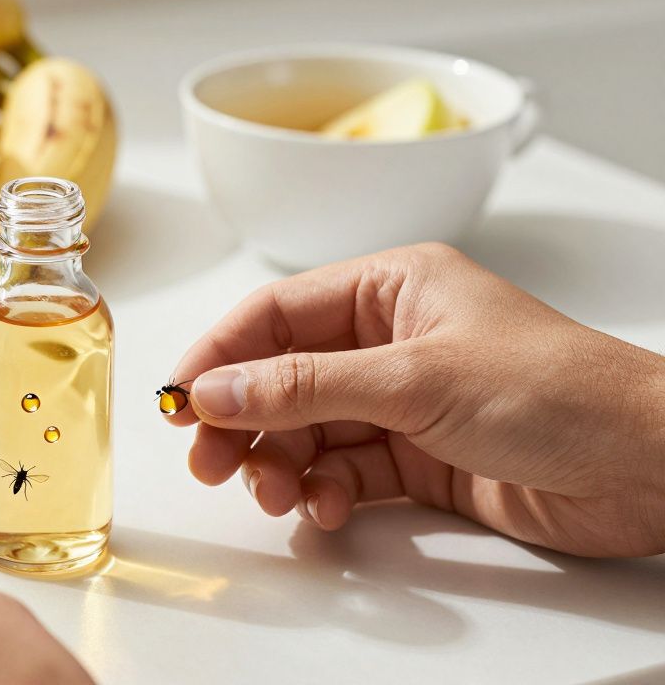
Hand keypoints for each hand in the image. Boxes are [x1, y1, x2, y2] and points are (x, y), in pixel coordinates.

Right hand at [168, 243, 664, 556]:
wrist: (652, 468)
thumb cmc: (560, 391)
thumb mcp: (416, 378)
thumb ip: (305, 386)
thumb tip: (215, 389)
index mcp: (392, 288)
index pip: (277, 314)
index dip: (221, 354)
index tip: (180, 398)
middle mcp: (392, 342)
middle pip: (283, 378)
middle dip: (244, 420)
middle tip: (211, 462)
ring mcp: (405, 403)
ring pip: (309, 432)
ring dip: (281, 464)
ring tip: (274, 493)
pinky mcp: (421, 460)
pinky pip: (345, 473)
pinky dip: (325, 493)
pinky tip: (327, 509)